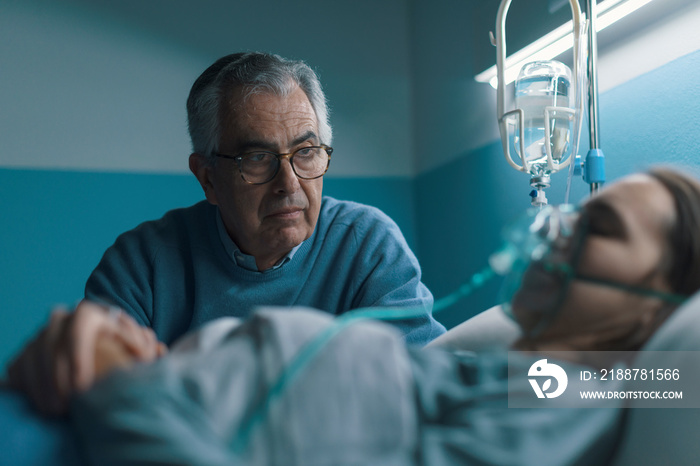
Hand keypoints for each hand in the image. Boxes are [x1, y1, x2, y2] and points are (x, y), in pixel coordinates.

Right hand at [6, 300, 165, 415]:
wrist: (99, 340)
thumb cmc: (123, 344)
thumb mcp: (137, 341)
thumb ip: (144, 345)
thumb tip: (156, 350)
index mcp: (89, 313)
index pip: (79, 327)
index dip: (78, 357)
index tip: (83, 386)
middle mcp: (62, 318)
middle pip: (52, 343)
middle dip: (57, 376)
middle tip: (68, 404)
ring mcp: (41, 333)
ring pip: (33, 355)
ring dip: (41, 385)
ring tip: (56, 410)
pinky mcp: (28, 349)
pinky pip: (20, 366)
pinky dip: (28, 385)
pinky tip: (41, 404)